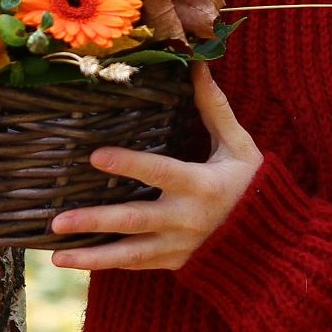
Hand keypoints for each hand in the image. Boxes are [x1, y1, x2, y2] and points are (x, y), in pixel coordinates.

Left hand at [47, 61, 263, 270]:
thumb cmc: (253, 185)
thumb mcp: (239, 146)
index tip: (96, 156)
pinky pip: (136, 266)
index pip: (161, 172)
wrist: (274, 243)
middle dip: (96, 221)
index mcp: (203, 186)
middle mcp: (188, 220)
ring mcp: (180, 246)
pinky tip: (75, 261)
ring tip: (56, 255)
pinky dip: (106, 264)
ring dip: (92, 255)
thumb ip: (215, 108)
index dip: (129, 164)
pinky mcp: (175, 263)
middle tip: (58, 220)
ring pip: (130, 254)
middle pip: (135, 220)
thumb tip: (197, 65)